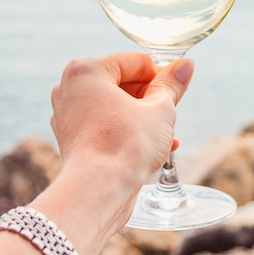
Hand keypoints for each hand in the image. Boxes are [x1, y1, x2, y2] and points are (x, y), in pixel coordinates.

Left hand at [50, 52, 193, 186]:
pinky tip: (153, 149)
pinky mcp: (72, 139)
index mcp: (86, 70)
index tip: (175, 92)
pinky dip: (126, 132)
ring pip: (116, 107)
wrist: (97, 192)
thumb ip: (172, 84)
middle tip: (170, 116)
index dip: (160, 77)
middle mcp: (70, 88)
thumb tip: (186, 65)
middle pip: (123, 83)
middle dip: (150, 100)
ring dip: (143, 118)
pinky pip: (105, 126)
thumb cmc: (125, 146)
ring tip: (166, 136)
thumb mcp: (160, 109)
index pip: (134, 62)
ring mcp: (67, 115)